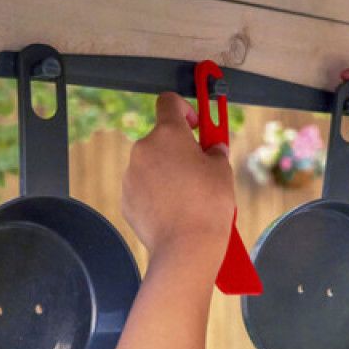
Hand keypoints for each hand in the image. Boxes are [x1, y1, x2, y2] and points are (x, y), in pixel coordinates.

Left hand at [122, 92, 234, 260]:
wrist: (186, 247)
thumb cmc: (208, 205)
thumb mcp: (222, 169)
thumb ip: (214, 150)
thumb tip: (212, 149)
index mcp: (168, 134)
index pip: (169, 102)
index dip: (184, 107)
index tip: (195, 123)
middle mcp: (144, 148)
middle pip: (162, 137)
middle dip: (181, 147)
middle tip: (201, 166)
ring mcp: (132, 174)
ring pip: (153, 163)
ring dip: (169, 170)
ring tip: (191, 194)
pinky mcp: (126, 198)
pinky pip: (144, 186)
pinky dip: (158, 191)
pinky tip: (177, 209)